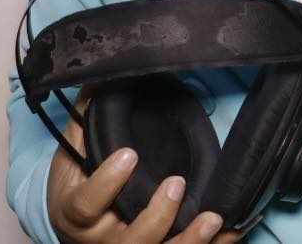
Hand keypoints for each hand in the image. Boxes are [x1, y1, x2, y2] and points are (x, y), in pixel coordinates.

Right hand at [46, 86, 243, 243]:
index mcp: (76, 213)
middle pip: (129, 241)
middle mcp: (103, 240)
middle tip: (176, 182)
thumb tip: (103, 74)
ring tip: (212, 218)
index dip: (108, 183)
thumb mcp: (72, 151)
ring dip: (188, 240)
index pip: (87, 204)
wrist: (72, 223)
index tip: (129, 153)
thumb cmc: (76, 182)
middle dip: (156, 216)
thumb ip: (86, 118)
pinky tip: (230, 231)